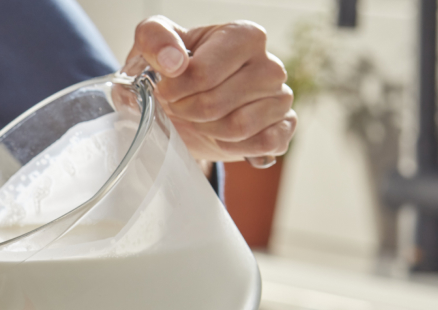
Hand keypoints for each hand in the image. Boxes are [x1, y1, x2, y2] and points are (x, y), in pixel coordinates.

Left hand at [124, 16, 295, 167]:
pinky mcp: (285, 126)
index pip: (203, 73)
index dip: (175, 90)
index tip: (166, 90)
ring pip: (238, 127)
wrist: (187, 104)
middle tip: (179, 107)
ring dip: (207, 130)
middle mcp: (269, 64)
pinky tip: (221, 136)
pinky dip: (234, 146)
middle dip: (187, 112)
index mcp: (244, 36)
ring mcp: (281, 96)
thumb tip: (173, 62)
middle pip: (216, 104)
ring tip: (200, 119)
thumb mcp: (152, 44)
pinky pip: (262, 143)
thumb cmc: (173, 71)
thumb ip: (155, 38)